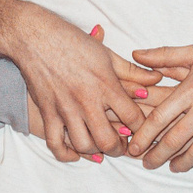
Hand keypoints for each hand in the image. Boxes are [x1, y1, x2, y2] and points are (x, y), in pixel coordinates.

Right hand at [5, 2, 160, 161]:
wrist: (35, 38)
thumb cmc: (74, 43)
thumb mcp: (107, 54)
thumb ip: (133, 71)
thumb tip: (157, 79)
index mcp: (106, 85)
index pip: (132, 117)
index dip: (141, 128)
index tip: (142, 130)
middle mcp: (87, 100)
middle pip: (109, 139)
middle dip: (120, 148)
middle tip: (124, 147)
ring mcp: (65, 109)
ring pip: (84, 145)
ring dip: (97, 151)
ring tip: (103, 148)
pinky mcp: (47, 113)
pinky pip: (56, 144)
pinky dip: (67, 154)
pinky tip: (77, 153)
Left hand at [125, 38, 192, 171]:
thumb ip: (165, 56)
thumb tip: (136, 55)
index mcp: (192, 89)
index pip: (159, 119)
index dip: (142, 137)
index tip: (133, 148)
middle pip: (173, 141)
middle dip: (155, 156)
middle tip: (147, 163)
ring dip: (181, 164)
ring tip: (173, 167)